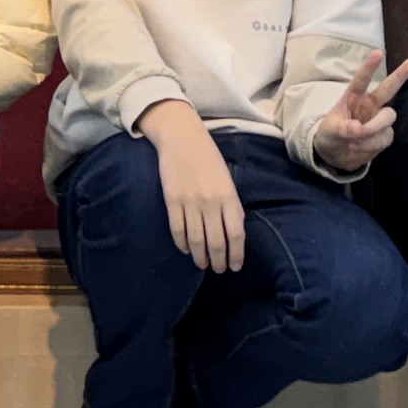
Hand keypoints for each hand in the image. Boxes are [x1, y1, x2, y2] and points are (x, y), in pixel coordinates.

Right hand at [144, 101, 244, 273]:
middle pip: (216, 241)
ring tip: (202, 264)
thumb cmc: (208, 158)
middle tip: (219, 270)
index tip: (236, 266)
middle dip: (219, 261)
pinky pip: (177, 230)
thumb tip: (235, 234)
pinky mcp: (172, 200)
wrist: (182, 137)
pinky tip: (186, 249)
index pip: (235, 233)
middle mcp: (210, 201)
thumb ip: (231, 205)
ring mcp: (190, 201)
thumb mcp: (227, 180)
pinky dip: (182, 244)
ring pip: (196, 240)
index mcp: (228, 196)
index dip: (236, 254)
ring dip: (200, 257)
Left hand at [313, 53, 407, 176]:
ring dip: (373, 129)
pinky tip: (360, 147)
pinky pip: (386, 137)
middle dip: (401, 75)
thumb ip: (342, 128)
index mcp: (353, 97)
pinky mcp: (385, 134)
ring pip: (388, 117)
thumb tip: (357, 128)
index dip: (369, 67)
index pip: (362, 79)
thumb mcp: (329, 131)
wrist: (337, 156)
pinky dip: (373, 144)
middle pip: (388, 88)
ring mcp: (379, 119)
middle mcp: (369, 104)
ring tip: (354, 141)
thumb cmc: (331, 135)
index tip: (379, 53)